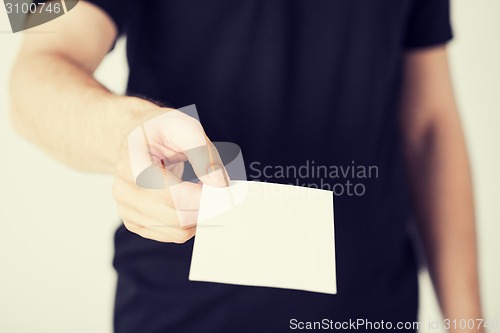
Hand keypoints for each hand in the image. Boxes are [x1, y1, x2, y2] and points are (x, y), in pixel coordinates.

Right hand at [112, 108, 228, 242]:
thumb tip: (219, 184)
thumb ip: (203, 154)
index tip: (222, 190)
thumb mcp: (183, 127)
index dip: (201, 197)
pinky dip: (188, 224)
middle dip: (204, 207)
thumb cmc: (158, 131)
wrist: (134, 137)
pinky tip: (191, 204)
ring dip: (198, 217)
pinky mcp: (134, 222)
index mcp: (130, 164)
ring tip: (202, 194)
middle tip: (217, 192)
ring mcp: (126, 209)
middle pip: (175, 216)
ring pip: (175, 231)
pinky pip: (170, 235)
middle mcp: (123, 190)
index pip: (169, 194)